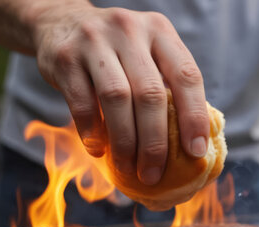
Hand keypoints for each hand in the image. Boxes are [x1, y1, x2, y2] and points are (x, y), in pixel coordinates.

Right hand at [32, 5, 208, 184]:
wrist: (62, 22)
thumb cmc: (117, 51)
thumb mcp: (147, 52)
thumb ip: (167, 85)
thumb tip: (192, 145)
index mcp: (160, 31)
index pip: (186, 75)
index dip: (194, 117)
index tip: (196, 152)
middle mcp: (129, 30)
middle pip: (150, 93)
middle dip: (155, 141)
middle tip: (154, 173)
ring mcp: (94, 41)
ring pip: (117, 98)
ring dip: (124, 141)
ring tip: (128, 167)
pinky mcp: (65, 57)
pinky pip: (82, 102)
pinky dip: (92, 131)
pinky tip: (98, 150)